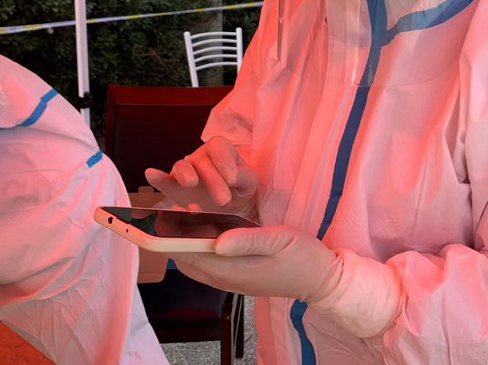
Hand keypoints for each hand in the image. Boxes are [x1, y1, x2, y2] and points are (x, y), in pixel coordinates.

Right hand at [145, 136, 256, 214]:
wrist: (230, 208)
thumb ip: (243, 177)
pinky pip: (164, 180)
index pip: (219, 147)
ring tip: (191, 184)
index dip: (224, 160)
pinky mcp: (174, 187)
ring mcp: (186, 171)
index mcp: (221, 151)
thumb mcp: (248, 183)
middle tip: (223, 200)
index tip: (232, 179)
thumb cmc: (239, 190)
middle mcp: (201, 157)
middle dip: (213, 180)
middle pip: (202, 161)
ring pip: (182, 166)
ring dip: (186, 175)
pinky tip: (151, 173)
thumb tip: (232, 178)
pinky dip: (157, 177)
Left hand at [172, 226, 340, 302]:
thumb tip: (216, 240)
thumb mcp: (280, 239)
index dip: (172, 236)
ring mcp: (231, 280)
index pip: (190, 255)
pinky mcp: (237, 277)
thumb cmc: (303, 257)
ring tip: (187, 213)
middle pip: (186, 260)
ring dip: (186, 240)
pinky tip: (207, 226)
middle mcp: (227, 279)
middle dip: (174, 237)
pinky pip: (208, 263)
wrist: (322, 280)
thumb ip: (247, 239)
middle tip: (174, 208)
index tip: (165, 214)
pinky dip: (200, 245)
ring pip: (195, 262)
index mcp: (234, 270)